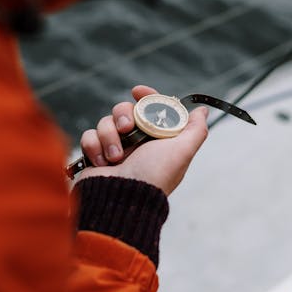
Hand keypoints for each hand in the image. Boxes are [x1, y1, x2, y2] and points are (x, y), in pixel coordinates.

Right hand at [78, 85, 208, 195]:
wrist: (122, 200)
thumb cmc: (154, 177)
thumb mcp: (182, 152)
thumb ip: (195, 130)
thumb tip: (202, 111)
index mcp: (155, 139)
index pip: (149, 108)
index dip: (145, 96)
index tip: (137, 91)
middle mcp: (135, 143)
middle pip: (124, 110)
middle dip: (124, 115)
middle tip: (128, 128)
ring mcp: (113, 148)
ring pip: (105, 122)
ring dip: (109, 136)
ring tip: (116, 157)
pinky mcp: (95, 155)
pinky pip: (89, 135)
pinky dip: (94, 146)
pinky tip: (102, 162)